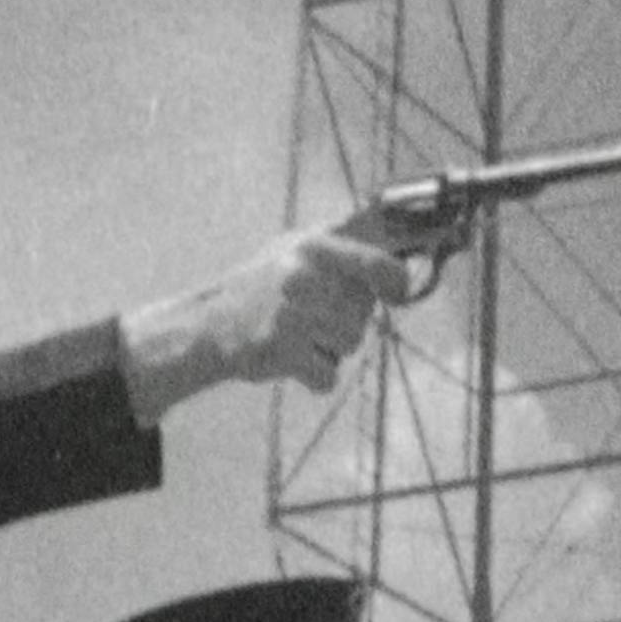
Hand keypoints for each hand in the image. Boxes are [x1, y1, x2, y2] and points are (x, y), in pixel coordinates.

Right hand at [119, 225, 413, 422]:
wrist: (212, 323)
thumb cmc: (270, 283)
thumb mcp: (302, 248)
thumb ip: (352, 248)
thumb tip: (409, 256)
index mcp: (314, 245)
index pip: (379, 265)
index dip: (396, 283)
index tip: (396, 293)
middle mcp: (302, 275)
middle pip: (363, 316)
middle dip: (346, 322)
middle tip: (312, 315)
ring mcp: (290, 313)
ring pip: (349, 345)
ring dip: (330, 348)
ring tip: (298, 332)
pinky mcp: (280, 349)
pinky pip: (328, 376)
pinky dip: (315, 375)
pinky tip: (290, 356)